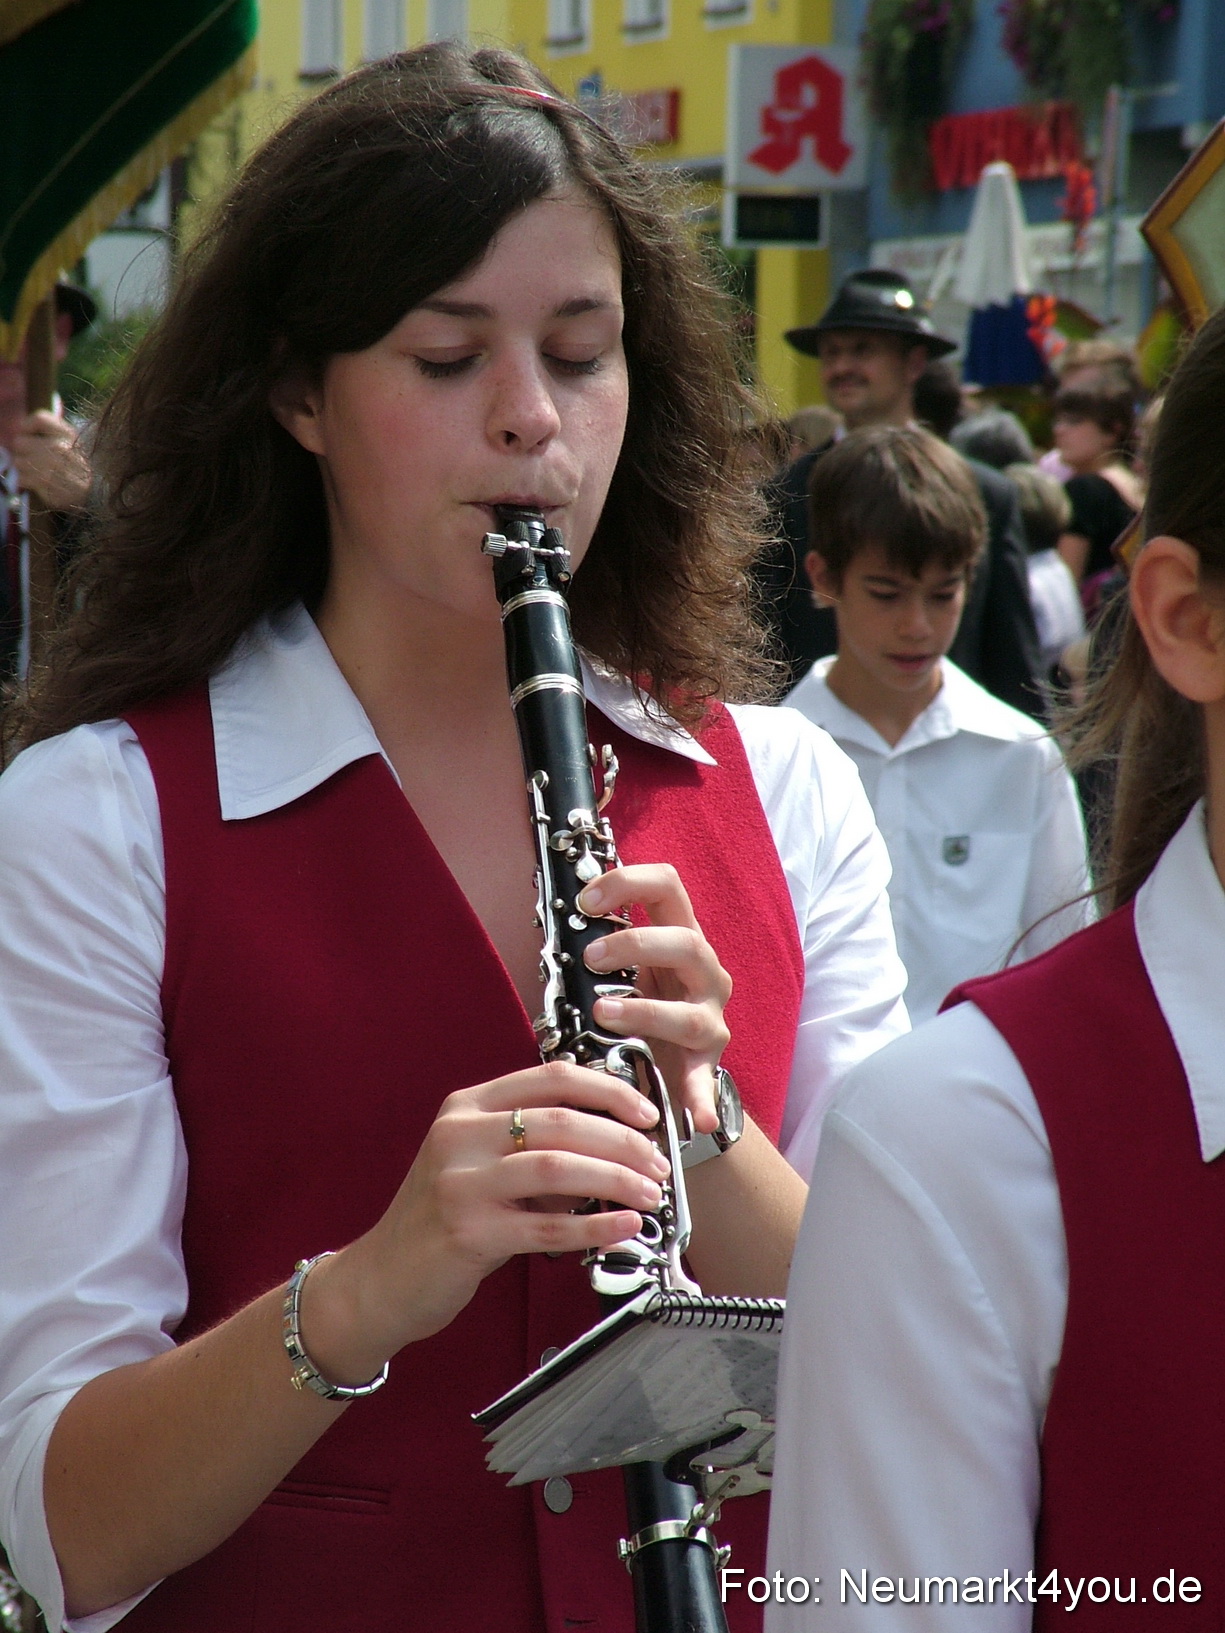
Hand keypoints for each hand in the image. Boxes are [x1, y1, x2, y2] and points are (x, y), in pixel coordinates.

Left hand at [12, 410, 90, 510]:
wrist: (94, 493)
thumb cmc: (76, 464)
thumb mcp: (70, 440)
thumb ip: (49, 428)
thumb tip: (21, 426)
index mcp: (68, 434)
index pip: (39, 419)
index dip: (26, 426)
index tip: (27, 434)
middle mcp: (61, 448)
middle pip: (20, 442)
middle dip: (22, 451)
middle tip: (31, 457)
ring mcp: (54, 468)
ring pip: (18, 462)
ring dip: (23, 467)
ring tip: (36, 470)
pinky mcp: (47, 485)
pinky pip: (22, 479)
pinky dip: (26, 481)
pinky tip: (36, 482)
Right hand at [299, 1060, 668, 1378]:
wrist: (380, 1278)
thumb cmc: (439, 1219)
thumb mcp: (478, 1164)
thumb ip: (533, 1146)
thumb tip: (613, 1143)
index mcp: (466, 1108)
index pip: (550, 1078)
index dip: (608, 1090)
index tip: (645, 1112)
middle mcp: (460, 1136)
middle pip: (562, 1120)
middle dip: (623, 1139)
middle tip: (657, 1161)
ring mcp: (461, 1183)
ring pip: (559, 1166)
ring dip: (616, 1178)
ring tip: (649, 1192)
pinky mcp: (468, 1232)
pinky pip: (547, 1226)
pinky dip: (594, 1226)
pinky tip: (623, 1227)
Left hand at [577, 864, 730, 1138]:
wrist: (670, 1067)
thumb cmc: (635, 1007)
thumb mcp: (622, 970)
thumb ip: (596, 949)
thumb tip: (548, 923)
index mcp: (679, 937)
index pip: (668, 886)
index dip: (629, 883)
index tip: (586, 900)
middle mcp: (703, 973)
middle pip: (687, 942)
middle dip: (635, 946)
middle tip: (590, 958)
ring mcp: (710, 1019)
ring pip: (691, 1012)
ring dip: (645, 1012)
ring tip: (602, 1015)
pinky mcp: (708, 1064)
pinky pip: (706, 1082)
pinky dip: (701, 1098)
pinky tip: (694, 1119)